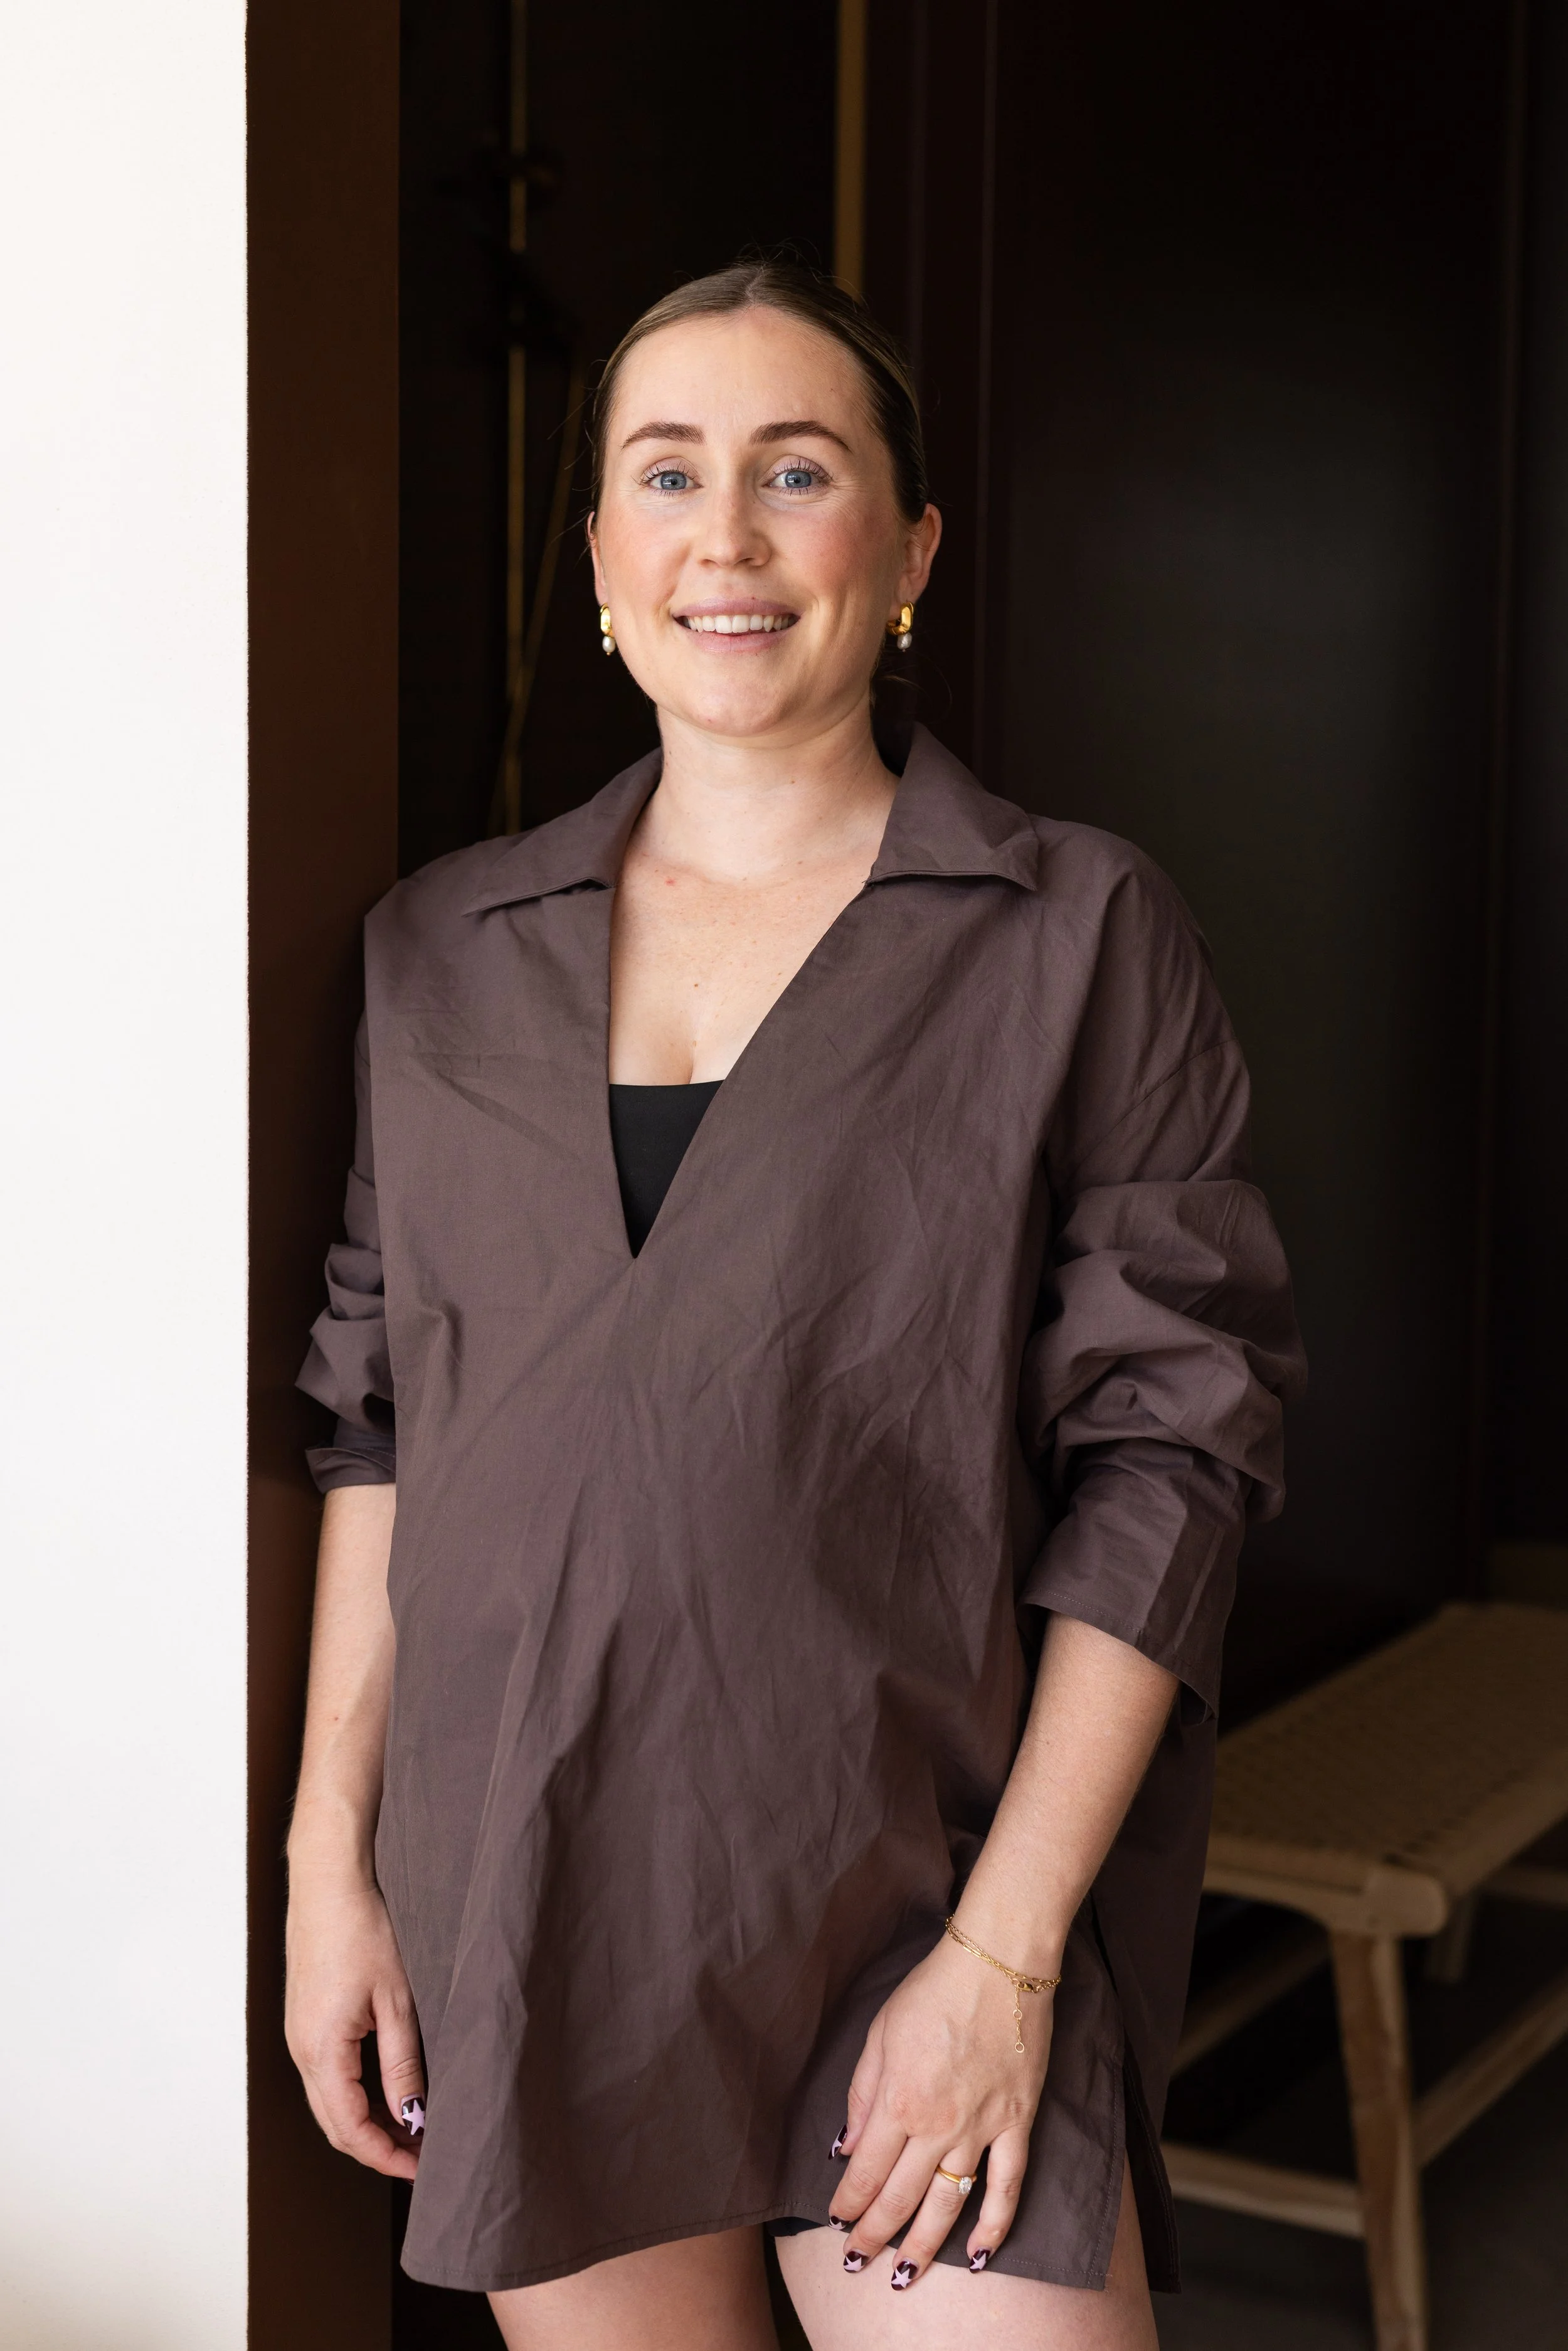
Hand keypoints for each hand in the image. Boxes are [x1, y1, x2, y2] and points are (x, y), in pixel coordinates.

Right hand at [285, 1870, 424, 2179]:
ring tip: (411, 2128)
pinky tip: (386, 2091)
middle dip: (377, 2147)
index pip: (350, 2130)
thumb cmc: (362, 1930)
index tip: (421, 2169)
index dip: (385, 2157)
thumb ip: (401, 2063)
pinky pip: (326, 2075)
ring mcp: (298, 2035)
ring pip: (329, 2102)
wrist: (328, 1881)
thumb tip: (412, 2117)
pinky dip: (354, 2095)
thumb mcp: (396, 1999)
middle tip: (421, 2157)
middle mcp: (300, 2050)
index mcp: (321, 2050)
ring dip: (366, 2123)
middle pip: (335, 2124)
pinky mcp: (305, 2021)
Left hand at [828, 1929, 1053, 2286]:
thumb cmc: (933, 1990)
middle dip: (875, 2236)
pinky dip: (994, 2225)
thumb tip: (845, 2148)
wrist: (998, 1963)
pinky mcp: (1017, 2123)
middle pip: (901, 2198)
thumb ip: (861, 2095)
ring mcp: (982, 2129)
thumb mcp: (879, 2033)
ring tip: (904, 2276)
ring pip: (949, 2204)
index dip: (848, 2205)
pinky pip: (1008, 2186)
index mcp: (898, 2101)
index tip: (836, 2225)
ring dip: (923, 2245)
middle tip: (858, 2265)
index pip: (865, 2172)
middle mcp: (937, 2125)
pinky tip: (978, 2256)